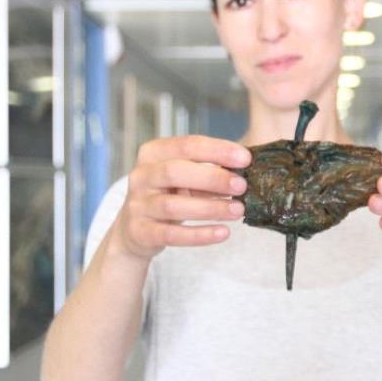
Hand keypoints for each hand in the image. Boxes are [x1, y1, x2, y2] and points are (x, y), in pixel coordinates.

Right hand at [109, 135, 251, 262]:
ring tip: (237, 210)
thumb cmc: (168, 195)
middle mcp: (141, 176)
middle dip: (212, 178)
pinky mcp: (140, 232)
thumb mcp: (185, 178)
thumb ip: (208, 172)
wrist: (135, 230)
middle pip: (175, 172)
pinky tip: (223, 233)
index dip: (218, 150)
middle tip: (241, 185)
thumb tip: (245, 172)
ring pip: (173, 205)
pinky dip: (200, 235)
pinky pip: (171, 234)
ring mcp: (137, 205)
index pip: (187, 145)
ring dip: (209, 208)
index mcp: (153, 153)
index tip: (245, 158)